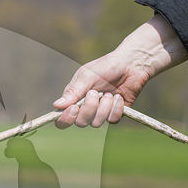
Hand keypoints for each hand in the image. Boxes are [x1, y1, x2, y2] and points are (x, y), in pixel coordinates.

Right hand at [53, 14, 187, 127]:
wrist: (132, 64)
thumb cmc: (106, 66)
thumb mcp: (87, 76)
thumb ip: (73, 91)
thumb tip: (56, 105)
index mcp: (74, 99)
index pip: (62, 119)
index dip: (66, 119)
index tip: (74, 109)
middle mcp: (85, 109)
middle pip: (80, 123)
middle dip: (89, 109)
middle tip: (96, 93)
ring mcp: (100, 113)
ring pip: (96, 123)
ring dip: (104, 107)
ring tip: (110, 93)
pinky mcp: (115, 114)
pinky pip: (112, 120)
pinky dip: (116, 107)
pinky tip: (119, 96)